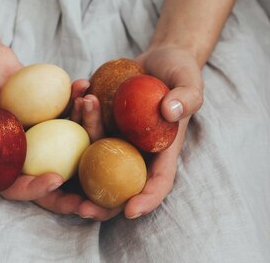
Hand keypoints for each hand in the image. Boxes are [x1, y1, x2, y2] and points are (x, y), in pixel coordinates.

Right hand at [0, 43, 89, 201]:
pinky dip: (76, 99)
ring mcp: (36, 132)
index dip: (36, 189)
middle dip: (74, 185)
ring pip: (65, 141)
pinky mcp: (47, 111)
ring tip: (87, 103)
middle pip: (47, 173)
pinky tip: (83, 85)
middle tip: (95, 179)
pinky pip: (66, 110)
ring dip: (82, 125)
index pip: (16, 185)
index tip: (56, 179)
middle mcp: (19, 151)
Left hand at [62, 47, 203, 220]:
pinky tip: (79, 89)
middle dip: (100, 201)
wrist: (160, 58)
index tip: (130, 210)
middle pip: (119, 184)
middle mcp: (137, 148)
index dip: (146, 199)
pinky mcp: (103, 119)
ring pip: (95, 150)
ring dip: (83, 135)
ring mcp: (118, 135)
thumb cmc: (181, 71)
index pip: (158, 181)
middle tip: (79, 207)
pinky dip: (80, 111)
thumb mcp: (190, 81)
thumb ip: (186, 97)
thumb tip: (169, 111)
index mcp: (163, 149)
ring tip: (81, 102)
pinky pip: (86, 123)